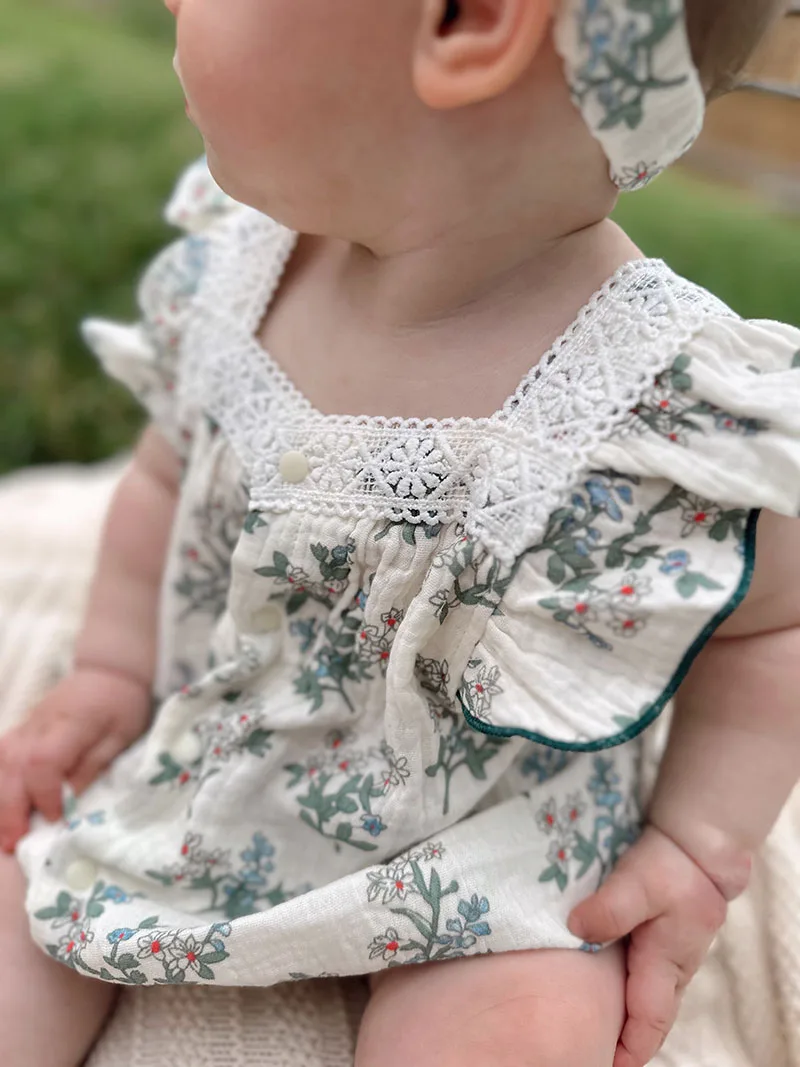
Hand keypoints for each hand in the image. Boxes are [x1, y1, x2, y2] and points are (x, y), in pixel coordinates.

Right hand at [0, 667, 150, 851]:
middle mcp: (39, 725)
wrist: (108, 670)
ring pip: (0, 764)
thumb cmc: (122, 703)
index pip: (43, 761)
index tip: (55, 818)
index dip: (45, 794)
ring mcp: (26, 726)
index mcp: (70, 724)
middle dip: (10, 809)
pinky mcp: (21, 729)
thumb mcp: (122, 736)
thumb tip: (69, 802)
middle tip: (13, 844)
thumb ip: (94, 766)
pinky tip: (0, 808)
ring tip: (3, 836)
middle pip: (13, 766)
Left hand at [567, 824, 727, 1066]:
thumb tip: (576, 929)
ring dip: (622, 1013)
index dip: (628, 1052)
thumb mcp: (637, 883)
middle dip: (621, 1039)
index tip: (602, 1064)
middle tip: (585, 1047)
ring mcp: (669, 955)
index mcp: (665, 965)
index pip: (648, 1025)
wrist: (698, 843)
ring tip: (583, 1021)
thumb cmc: (671, 865)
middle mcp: (671, 969)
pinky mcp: (661, 938)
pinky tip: (595, 981)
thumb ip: (609, 909)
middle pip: (646, 1019)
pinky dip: (622, 987)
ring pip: (644, 997)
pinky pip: (641, 975)